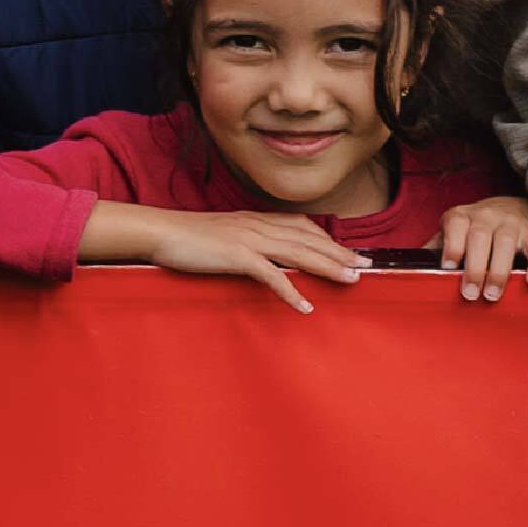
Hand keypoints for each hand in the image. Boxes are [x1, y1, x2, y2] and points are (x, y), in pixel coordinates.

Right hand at [136, 209, 367, 313]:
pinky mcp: (238, 255)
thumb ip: (247, 241)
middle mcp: (259, 226)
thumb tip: (264, 256)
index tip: (350, 252)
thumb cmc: (188, 236)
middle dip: (340, 253)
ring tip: (351, 281)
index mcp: (257, 220)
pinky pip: (271, 275)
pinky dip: (291, 291)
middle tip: (366, 266)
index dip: (329, 240)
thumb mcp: (224, 234)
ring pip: (299, 253)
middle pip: (309, 239)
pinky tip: (305, 306)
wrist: (161, 231)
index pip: (303, 227)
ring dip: (328, 267)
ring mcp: (250, 239)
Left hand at [439, 195, 527, 303]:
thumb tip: (411, 268)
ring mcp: (511, 224)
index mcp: (462, 217)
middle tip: (470, 294)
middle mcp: (486, 216)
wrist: (516, 207)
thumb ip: (436, 247)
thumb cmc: (477, 227)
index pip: (455, 226)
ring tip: (493, 294)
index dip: (452, 246)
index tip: (448, 268)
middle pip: (480, 237)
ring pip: (506, 243)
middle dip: (474, 267)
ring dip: (499, 271)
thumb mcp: (454, 231)